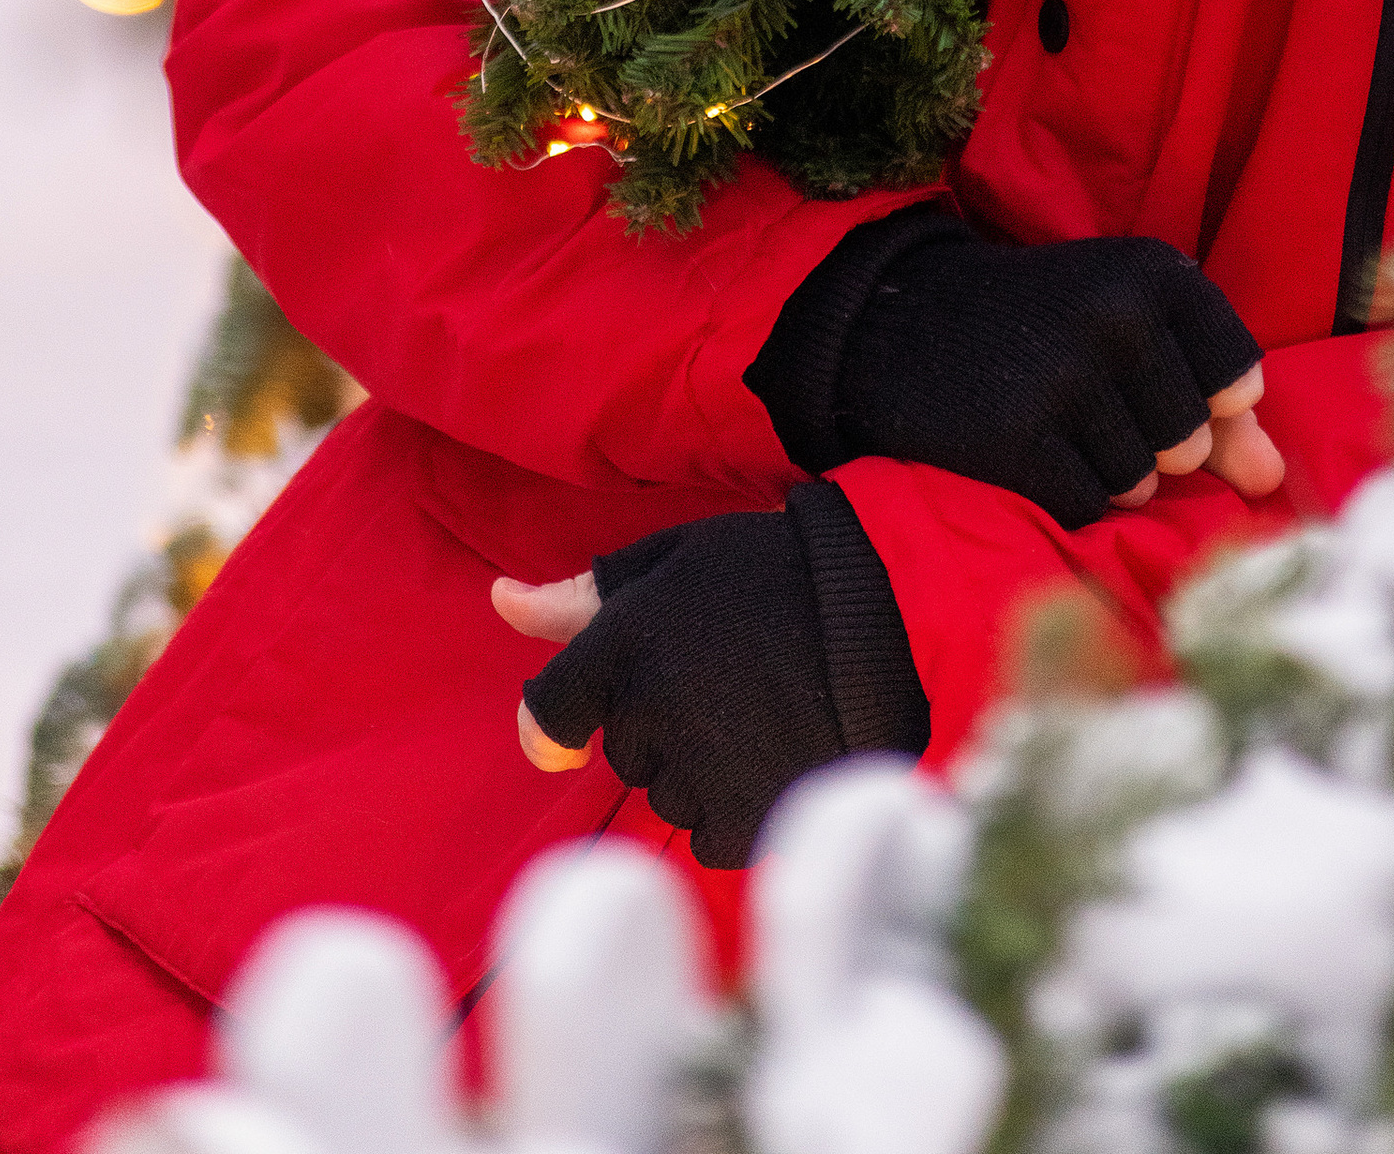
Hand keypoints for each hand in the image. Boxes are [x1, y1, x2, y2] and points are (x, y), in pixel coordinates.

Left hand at [493, 491, 924, 870]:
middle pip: (621, 747)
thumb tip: (500, 600)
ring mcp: (699, 768)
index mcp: (625, 640)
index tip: (574, 730)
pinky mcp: (745, 817)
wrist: (894, 612)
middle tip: (718, 677)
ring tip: (756, 711)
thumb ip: (583, 594)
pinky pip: (707, 833)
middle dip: (655, 721)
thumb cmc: (775, 572)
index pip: (550, 711)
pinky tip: (772, 754)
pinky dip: (732, 805)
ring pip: (664, 792)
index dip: (558, 723)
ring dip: (694, 765)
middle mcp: (651, 708)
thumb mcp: (676, 560)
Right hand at [835, 226, 1284, 531]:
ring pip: (1139, 482)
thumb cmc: (1047, 323)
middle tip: (1090, 397)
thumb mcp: (1132, 327)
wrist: (910, 320)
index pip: (1238, 379)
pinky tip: (1029, 447)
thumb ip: (1215, 401)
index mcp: (1155, 271)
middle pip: (1190, 442)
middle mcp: (1115, 313)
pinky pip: (1085, 505)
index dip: (1206, 403)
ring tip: (1057, 419)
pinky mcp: (1015, 436)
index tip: (1154, 376)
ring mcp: (1063, 376)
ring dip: (1104, 470)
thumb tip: (1271, 483)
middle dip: (1151, 444)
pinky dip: (1062, 492)